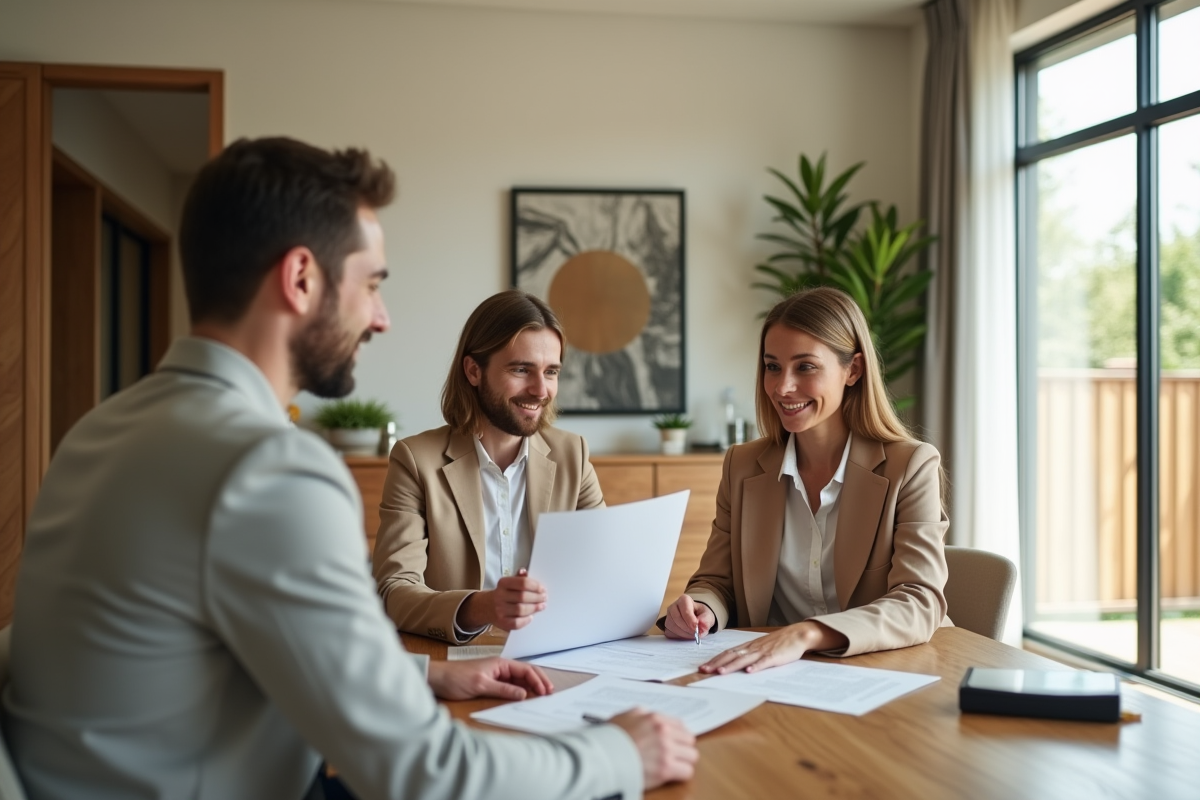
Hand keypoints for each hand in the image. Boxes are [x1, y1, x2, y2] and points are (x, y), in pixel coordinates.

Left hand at [426, 657, 553, 700]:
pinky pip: (510, 686)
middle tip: (550, 692)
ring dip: (531, 687)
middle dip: (539, 681)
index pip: (525, 669)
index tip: (545, 691)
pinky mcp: (490, 682)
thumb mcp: (481, 685)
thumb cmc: (456, 678)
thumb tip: (523, 694)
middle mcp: (500, 667)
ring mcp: (496, 675)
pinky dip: (520, 691)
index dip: (537, 680)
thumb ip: (503, 689)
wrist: (436, 678)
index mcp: (500, 663)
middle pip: (525, 673)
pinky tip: (524, 697)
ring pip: (519, 680)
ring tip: (542, 695)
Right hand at [457, 569, 546, 630]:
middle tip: (544, 598)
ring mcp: (500, 610)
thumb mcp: (509, 583)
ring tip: (541, 606)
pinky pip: (516, 623)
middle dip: (537, 598)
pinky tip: (531, 616)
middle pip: (523, 597)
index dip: (535, 586)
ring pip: (521, 610)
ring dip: (534, 608)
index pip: (522, 583)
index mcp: (503, 583)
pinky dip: (526, 620)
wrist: (486, 607)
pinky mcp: (502, 622)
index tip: (543, 589)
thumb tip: (524, 571)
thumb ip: (519, 578)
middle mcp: (500, 596)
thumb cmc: (503, 593)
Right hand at [607, 708, 697, 788]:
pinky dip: (680, 774)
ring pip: (691, 756)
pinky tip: (672, 775)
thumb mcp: (625, 716)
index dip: (679, 735)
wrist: (602, 758)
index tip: (676, 741)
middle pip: (689, 740)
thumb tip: (649, 716)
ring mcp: (666, 750)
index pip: (680, 725)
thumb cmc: (609, 739)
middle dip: (683, 748)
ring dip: (683, 761)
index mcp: (655, 719)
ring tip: (673, 766)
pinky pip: (686, 772)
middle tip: (675, 755)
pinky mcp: (665, 769)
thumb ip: (641, 715)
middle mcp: (663, 732)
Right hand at [663, 594, 714, 639]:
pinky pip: (670, 632)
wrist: (696, 619)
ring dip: (684, 633)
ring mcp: (668, 616)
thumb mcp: (707, 615)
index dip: (690, 619)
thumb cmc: (700, 615)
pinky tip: (686, 635)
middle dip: (687, 628)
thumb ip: (706, 620)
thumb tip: (702, 625)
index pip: (684, 609)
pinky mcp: (667, 625)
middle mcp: (674, 607)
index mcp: (684, 600)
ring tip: (693, 634)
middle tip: (696, 633)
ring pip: (672, 626)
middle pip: (677, 618)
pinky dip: (679, 636)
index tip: (696, 627)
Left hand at [698, 620, 846, 674]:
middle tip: (704, 670)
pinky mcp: (775, 656)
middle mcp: (752, 648)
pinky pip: (764, 662)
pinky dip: (756, 666)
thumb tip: (734, 664)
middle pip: (731, 655)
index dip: (715, 660)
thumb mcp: (760, 647)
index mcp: (748, 646)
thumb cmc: (778, 643)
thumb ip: (748, 654)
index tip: (703, 667)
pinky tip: (749, 671)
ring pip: (744, 659)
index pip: (727, 653)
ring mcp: (763, 651)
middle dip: (717, 663)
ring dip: (732, 666)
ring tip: (720, 672)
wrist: (797, 635)